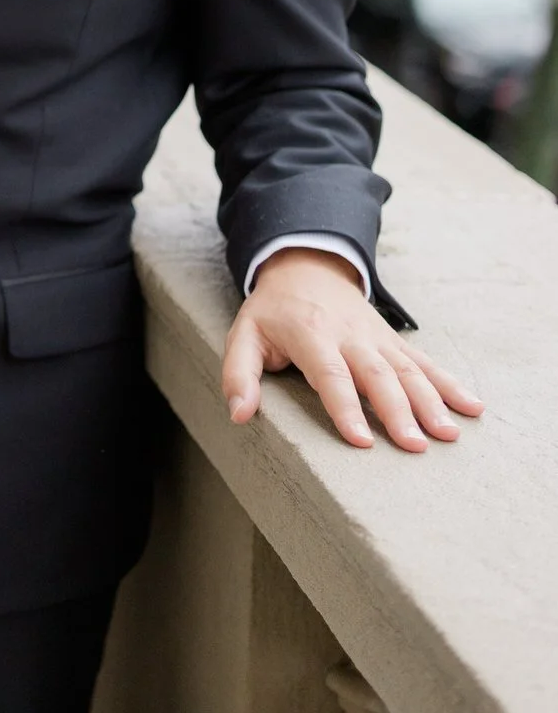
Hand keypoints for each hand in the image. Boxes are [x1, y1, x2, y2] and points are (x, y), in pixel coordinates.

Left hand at [222, 250, 482, 451]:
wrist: (306, 266)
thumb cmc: (273, 311)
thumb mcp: (244, 335)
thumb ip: (239, 374)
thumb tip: (239, 415)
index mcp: (311, 335)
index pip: (331, 375)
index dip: (345, 407)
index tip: (362, 441)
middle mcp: (350, 336)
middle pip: (378, 375)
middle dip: (398, 411)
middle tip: (415, 447)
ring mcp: (377, 337)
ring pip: (408, 370)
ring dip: (431, 402)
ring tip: (449, 434)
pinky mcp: (393, 340)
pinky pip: (425, 362)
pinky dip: (450, 384)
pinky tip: (472, 407)